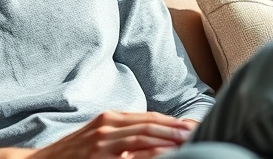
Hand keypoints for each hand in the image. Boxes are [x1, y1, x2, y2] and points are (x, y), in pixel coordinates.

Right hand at [27, 111, 193, 158]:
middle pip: (150, 123)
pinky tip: (165, 153)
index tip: (193, 126)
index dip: (172, 121)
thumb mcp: (99, 139)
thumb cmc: (73, 154)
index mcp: (110, 118)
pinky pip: (130, 151)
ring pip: (143, 134)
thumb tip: (152, 140)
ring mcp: (103, 140)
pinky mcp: (99, 155)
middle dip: (176, 127)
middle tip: (199, 131)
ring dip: (168, 137)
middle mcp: (108, 124)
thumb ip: (122, 136)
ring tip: (189, 139)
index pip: (149, 117)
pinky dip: (149, 151)